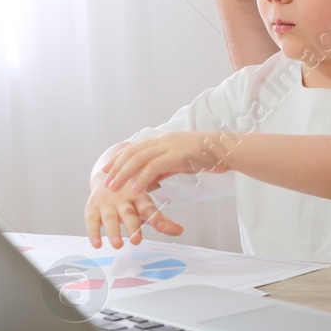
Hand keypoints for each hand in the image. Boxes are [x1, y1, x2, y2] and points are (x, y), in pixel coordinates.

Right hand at [85, 175, 182, 248]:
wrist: (107, 174)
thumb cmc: (129, 194)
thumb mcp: (145, 204)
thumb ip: (161, 220)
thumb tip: (180, 231)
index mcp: (138, 196)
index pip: (149, 208)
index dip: (156, 219)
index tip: (163, 228)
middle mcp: (122, 199)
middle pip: (129, 213)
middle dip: (132, 226)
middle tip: (136, 240)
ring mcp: (107, 203)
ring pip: (110, 218)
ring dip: (114, 231)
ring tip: (118, 245)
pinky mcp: (93, 207)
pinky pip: (91, 220)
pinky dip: (93, 233)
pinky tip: (97, 244)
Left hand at [103, 132, 231, 195]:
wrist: (226, 150)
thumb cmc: (206, 156)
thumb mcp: (180, 161)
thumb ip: (163, 168)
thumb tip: (149, 180)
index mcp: (163, 140)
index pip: (134, 148)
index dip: (118, 158)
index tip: (107, 169)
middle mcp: (163, 140)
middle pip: (132, 152)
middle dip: (116, 167)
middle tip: (105, 181)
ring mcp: (169, 146)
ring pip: (139, 159)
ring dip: (124, 173)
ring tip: (114, 187)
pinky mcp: (176, 155)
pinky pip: (154, 167)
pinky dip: (142, 178)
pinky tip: (135, 190)